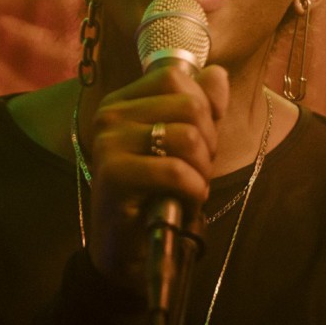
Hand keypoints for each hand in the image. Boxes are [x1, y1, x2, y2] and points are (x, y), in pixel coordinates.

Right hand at [86, 64, 228, 295]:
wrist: (128, 250)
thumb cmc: (156, 194)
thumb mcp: (184, 145)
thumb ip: (200, 106)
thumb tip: (217, 73)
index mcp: (123, 101)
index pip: (175, 77)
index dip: (204, 104)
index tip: (203, 137)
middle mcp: (110, 115)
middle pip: (188, 105)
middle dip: (208, 141)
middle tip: (198, 168)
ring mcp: (108, 142)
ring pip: (187, 136)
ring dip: (202, 168)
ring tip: (191, 185)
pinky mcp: (113, 174)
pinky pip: (174, 170)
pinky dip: (192, 188)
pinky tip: (184, 201)